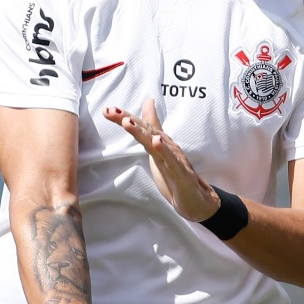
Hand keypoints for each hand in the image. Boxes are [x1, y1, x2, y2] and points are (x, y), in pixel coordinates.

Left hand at [105, 98, 220, 222]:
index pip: (141, 127)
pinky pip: (173, 162)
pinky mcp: (183, 175)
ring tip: (126, 122)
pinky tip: (156, 142)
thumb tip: (148, 103)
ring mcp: (175, 160)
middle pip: (145, 131)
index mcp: (160, 144)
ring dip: (141, 132)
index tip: (107, 109)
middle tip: (111, 111)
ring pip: (156, 144)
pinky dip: (165, 151)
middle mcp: (167, 148)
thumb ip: (153, 128)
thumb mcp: (159, 151)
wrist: (197, 200)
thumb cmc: (177, 174)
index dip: (124, 117)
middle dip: (127, 120)